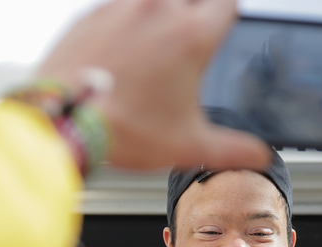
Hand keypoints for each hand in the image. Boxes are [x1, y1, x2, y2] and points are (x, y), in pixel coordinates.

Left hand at [37, 0, 271, 170]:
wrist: (63, 121)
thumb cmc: (122, 130)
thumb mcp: (188, 145)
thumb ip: (233, 150)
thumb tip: (258, 156)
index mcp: (192, 35)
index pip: (225, 4)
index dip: (224, 19)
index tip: (217, 36)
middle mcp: (158, 10)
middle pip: (189, 0)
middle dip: (189, 19)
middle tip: (179, 53)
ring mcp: (120, 7)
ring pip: (151, 1)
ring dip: (154, 20)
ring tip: (147, 56)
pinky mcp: (89, 15)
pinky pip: (114, 10)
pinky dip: (120, 28)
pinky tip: (116, 58)